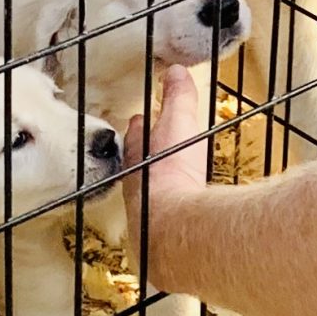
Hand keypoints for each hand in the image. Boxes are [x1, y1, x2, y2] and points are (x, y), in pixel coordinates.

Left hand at [123, 65, 211, 285]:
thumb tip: (176, 72)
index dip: (139, 129)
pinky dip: (173, 220)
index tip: (138, 120)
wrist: (173, 232)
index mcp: (138, 161)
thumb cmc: (171, 177)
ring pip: (149, 202)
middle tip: (150, 156)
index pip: (134, 139)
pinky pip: (166, 227)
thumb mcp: (178, 127)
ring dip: (157, 194)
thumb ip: (178, 99)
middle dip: (145, 163)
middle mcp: (138, 192)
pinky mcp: (163, 243)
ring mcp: (148, 220)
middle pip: (138, 172)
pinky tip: (182, 223)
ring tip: (168, 190)